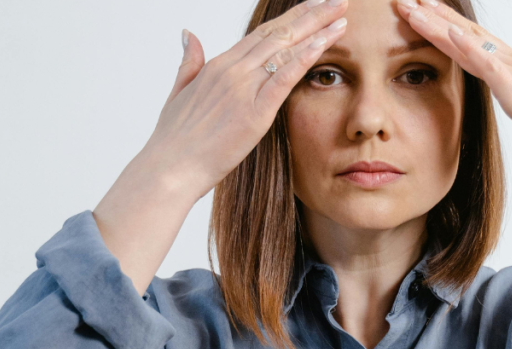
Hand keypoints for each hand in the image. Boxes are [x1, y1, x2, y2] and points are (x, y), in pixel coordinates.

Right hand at [141, 0, 349, 199]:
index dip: (290, 19)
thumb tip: (189, 34)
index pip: (262, 34)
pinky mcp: (255, 112)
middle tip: (336, 1)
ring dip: (317, 30)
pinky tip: (325, 42)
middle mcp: (232, 70)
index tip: (312, 7)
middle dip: (310, 15)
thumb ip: (190, 62)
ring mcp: (243, 89)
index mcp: (218, 65)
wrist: (169, 168)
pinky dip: (306, 57)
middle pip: (278, 34)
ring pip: (286, 49)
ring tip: (341, 14)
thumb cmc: (174, 140)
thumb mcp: (179, 93)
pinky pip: (285, 78)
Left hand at [396, 0, 511, 264]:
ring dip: (438, 26)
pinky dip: (466, 48)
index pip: (474, 38)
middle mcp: (511, 62)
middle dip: (433, 17)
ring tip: (413, 8)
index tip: (424, 7)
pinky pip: (486, 65)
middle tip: (404, 0)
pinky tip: (448, 34)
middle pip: (464, 34)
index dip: (447, 23)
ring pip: (468, 43)